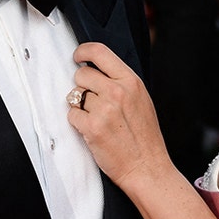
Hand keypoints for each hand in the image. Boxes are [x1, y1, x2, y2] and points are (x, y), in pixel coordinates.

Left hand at [68, 42, 169, 189]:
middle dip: (82, 86)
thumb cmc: (144, 136)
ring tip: (97, 118)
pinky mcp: (92, 127)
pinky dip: (77, 122)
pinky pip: (72, 114)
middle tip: (93, 101)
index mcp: (131, 81)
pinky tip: (92, 130)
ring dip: (81, 106)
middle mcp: (117, 92)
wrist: (147, 167)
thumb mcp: (141, 99)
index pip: (99, 52)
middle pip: (82, 74)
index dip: (83, 51)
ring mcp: (104, 109)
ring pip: (75, 95)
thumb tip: (96, 69)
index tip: (78, 56)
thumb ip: (121, 82)